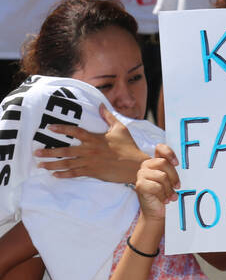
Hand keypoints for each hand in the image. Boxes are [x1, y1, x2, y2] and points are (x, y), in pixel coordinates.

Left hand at [34, 105, 149, 182]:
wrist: (135, 165)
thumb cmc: (129, 147)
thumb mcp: (120, 128)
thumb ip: (108, 117)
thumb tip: (100, 104)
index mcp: (94, 138)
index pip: (75, 132)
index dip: (62, 128)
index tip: (49, 128)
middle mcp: (89, 150)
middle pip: (65, 150)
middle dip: (49, 151)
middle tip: (36, 151)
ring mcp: (90, 162)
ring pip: (68, 163)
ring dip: (53, 164)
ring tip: (41, 164)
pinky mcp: (93, 172)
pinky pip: (75, 173)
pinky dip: (65, 174)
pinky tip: (55, 174)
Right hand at [135, 144, 179, 221]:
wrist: (156, 211)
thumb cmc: (166, 195)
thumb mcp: (172, 181)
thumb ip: (174, 172)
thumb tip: (188, 167)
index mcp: (155, 161)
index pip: (160, 148)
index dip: (169, 153)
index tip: (177, 163)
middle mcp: (146, 165)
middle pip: (163, 163)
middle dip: (174, 176)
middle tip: (178, 186)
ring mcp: (141, 174)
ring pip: (161, 176)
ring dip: (169, 189)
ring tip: (172, 196)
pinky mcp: (139, 185)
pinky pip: (156, 187)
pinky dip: (163, 195)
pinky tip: (165, 200)